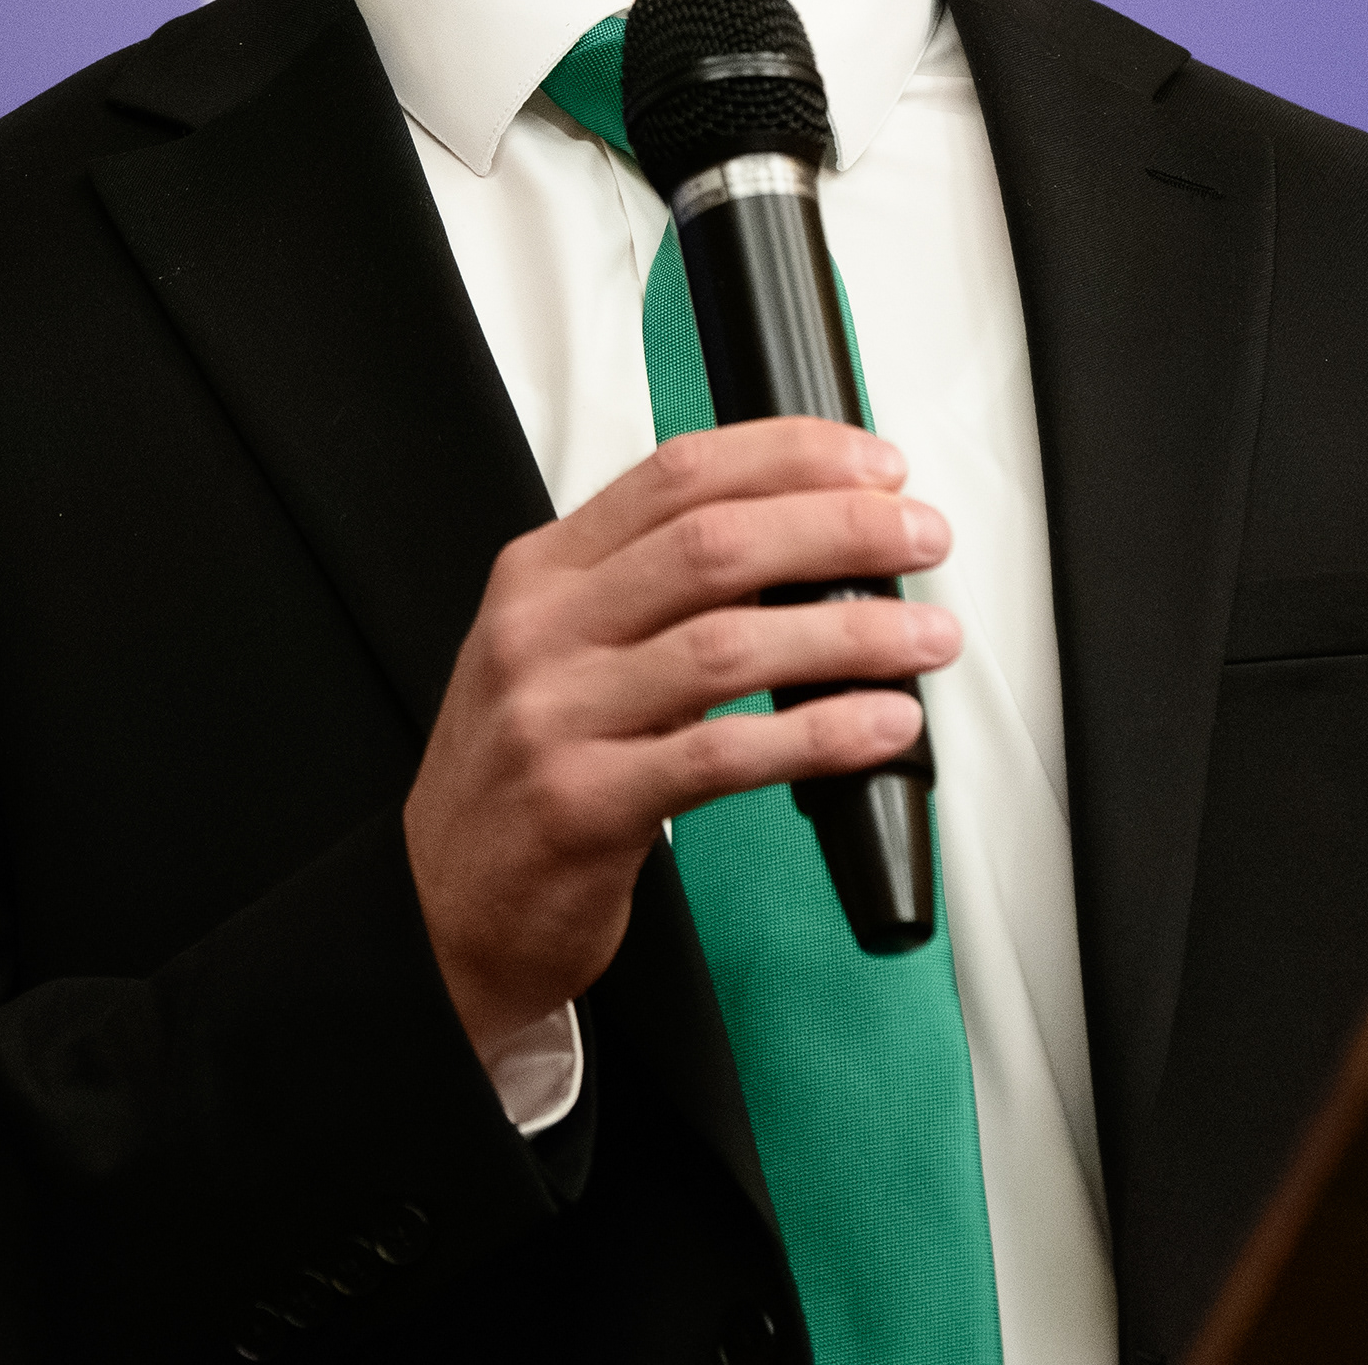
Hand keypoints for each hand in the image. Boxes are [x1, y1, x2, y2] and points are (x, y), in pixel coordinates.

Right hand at [401, 417, 957, 1060]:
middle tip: (921, 538)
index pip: (678, 473)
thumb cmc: (520, 775)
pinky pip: (724, 754)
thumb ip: (655, 592)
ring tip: (928, 636)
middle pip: (715, 543)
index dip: (791, 456)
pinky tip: (880, 725)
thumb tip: (801, 546)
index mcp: (542, 573)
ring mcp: (558, 716)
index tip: (874, 466)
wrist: (439, 910)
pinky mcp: (585, 803)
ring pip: (730, 644)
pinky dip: (819, 734)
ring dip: (851, 635)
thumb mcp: (560, 652)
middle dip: (840, 530)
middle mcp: (543, 630)